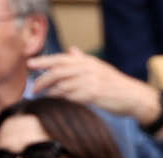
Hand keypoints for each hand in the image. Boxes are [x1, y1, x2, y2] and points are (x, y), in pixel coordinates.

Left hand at [30, 48, 162, 125]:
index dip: (44, 60)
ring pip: (62, 84)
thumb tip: (71, 50)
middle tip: (32, 87)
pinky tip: (53, 102)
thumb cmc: (115, 85)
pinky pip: (71, 96)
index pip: (61, 58)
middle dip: (42, 78)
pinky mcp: (93, 94)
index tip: (30, 64)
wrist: (133, 96)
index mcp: (88, 61)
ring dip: (49, 91)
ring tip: (40, 96)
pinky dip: (60, 99)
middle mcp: (88, 68)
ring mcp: (90, 81)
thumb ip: (83, 60)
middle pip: (58, 71)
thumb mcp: (100, 68)